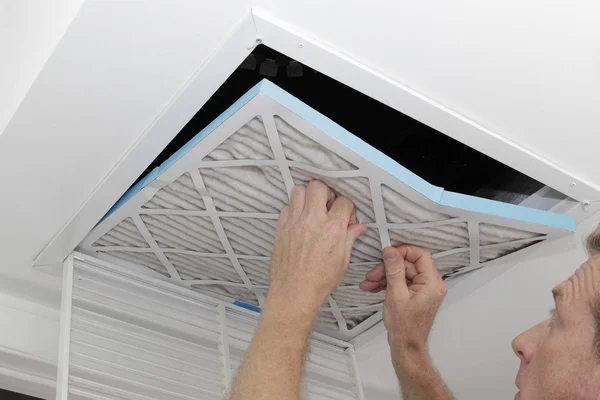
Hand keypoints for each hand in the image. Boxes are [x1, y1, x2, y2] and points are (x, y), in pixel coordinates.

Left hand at [268, 180, 366, 311]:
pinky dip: (293, 210)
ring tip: (311, 209)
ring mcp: (295, 222)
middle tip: (327, 206)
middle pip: (318, 186)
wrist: (295, 292)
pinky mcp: (281, 227)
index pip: (343, 201)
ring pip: (298, 190)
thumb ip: (350, 238)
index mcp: (333, 228)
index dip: (346, 208)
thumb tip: (358, 227)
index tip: (345, 217)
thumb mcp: (342, 260)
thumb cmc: (320, 280)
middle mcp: (313, 220)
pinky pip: (286, 207)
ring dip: (307, 196)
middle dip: (325, 193)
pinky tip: (298, 221)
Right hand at [359, 246, 446, 354]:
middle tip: (370, 275)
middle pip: (408, 265)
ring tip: (367, 283)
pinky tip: (372, 288)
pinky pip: (402, 282)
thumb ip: (394, 270)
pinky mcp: (415, 295)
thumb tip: (390, 250)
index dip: (403, 252)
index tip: (386, 254)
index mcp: (432, 282)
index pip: (420, 255)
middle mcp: (431, 284)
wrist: (406, 347)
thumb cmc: (403, 325)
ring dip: (384, 277)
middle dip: (387, 268)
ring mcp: (423, 290)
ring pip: (402, 274)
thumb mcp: (396, 294)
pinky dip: (387, 284)